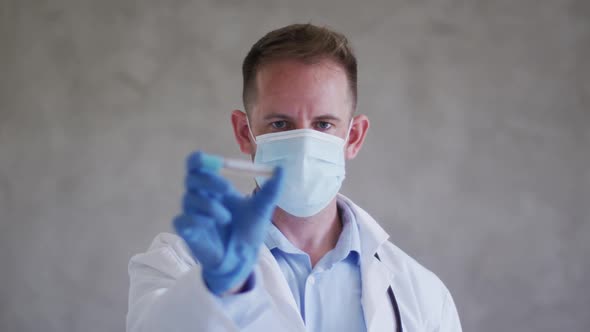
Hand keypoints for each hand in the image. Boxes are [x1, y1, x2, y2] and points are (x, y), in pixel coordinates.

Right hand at [173, 151, 283, 294]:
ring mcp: (192, 213)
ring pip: (190, 198)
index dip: (201, 160)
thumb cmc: (248, 232)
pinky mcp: (187, 231)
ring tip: (226, 219)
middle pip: (191, 177)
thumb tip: (281, 169)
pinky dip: (197, 221)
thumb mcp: (262, 210)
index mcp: (215, 188)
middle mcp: (201, 197)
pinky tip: (209, 228)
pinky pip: (182, 219)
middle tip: (226, 188)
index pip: (197, 165)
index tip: (218, 164)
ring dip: (211, 207)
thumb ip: (271, 190)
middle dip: (209, 180)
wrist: (243, 259)